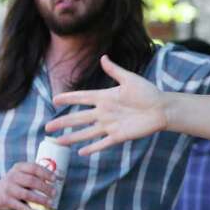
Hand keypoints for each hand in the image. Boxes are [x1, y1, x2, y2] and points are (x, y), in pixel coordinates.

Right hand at [0, 162, 54, 209]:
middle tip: (55, 192)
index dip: (45, 173)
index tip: (55, 179)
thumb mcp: (22, 174)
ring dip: (40, 199)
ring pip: (26, 194)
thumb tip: (61, 177)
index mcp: (19, 168)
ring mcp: (9, 189)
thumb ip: (37, 174)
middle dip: (45, 187)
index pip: (33, 168)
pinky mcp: (6, 201)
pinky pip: (20, 207)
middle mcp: (12, 177)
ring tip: (50, 203)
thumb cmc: (16, 182)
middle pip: (31, 181)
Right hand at [46, 56, 166, 155]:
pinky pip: (102, 143)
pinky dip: (92, 148)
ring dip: (71, 138)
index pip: (82, 98)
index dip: (68, 99)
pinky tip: (80, 152)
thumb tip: (103, 57)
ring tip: (57, 142)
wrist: (162, 108)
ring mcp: (110, 125)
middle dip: (62, 123)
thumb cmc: (148, 92)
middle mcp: (104, 112)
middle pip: (78, 119)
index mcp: (105, 97)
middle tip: (47, 128)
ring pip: (86, 133)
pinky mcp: (119, 136)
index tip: (55, 100)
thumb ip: (115, 70)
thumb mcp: (130, 79)